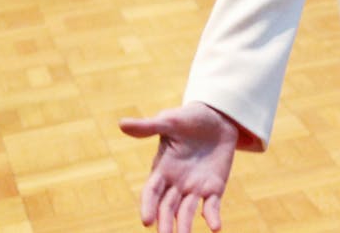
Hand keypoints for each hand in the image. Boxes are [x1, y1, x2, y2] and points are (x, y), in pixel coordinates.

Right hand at [119, 102, 240, 231]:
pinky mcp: (213, 188)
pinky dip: (212, 217)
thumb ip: (149, 126)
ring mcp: (194, 188)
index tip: (147, 221)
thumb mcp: (171, 120)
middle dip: (164, 223)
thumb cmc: (189, 119)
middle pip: (167, 208)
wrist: (218, 118)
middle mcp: (175, 183)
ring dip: (185, 227)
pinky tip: (216, 228)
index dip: (148, 206)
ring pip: (186, 212)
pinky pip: (211, 206)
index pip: (151, 192)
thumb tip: (122, 124)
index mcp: (162, 169)